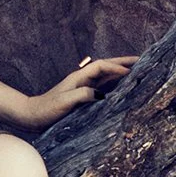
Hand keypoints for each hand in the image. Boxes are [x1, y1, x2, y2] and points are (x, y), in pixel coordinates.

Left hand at [21, 55, 136, 128]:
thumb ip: (82, 95)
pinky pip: (103, 85)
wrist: (33, 116)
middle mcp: (83, 79)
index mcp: (79, 77)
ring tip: (138, 70)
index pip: (102, 66)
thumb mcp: (65, 102)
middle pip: (107, 66)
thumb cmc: (47, 109)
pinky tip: (123, 86)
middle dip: (124, 62)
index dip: (117, 67)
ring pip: (107, 75)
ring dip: (121, 71)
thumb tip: (102, 94)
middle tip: (142, 61)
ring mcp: (84, 86)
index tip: (131, 72)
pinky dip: (115, 83)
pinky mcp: (84, 95)